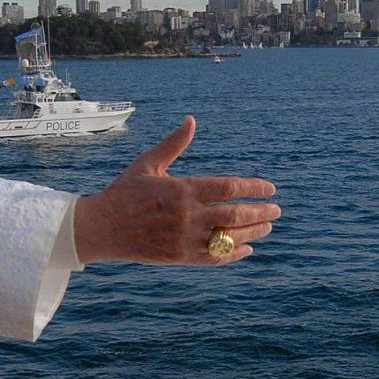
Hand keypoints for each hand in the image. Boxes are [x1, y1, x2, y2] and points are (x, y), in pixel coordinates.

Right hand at [72, 117, 278, 264]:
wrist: (102, 228)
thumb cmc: (125, 192)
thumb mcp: (148, 163)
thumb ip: (174, 144)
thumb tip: (191, 120)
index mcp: (183, 189)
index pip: (230, 187)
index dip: (254, 188)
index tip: (270, 188)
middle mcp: (188, 215)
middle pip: (236, 214)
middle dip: (261, 212)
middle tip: (277, 209)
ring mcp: (185, 239)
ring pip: (229, 238)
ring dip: (253, 232)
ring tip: (268, 227)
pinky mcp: (180, 258)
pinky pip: (215, 258)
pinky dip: (234, 254)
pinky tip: (247, 249)